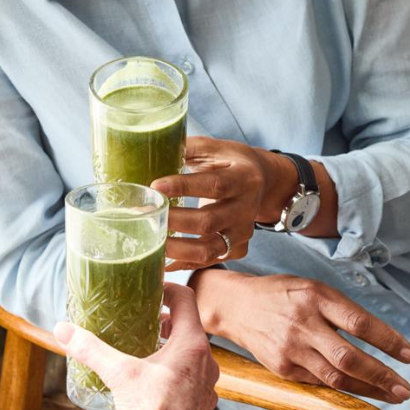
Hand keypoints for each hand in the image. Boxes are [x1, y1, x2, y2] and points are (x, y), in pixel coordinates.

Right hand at [54, 283, 219, 409]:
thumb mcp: (120, 375)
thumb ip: (93, 350)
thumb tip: (65, 331)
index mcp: (192, 344)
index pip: (187, 298)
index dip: (168, 289)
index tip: (151, 290)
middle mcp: (206, 360)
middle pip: (188, 325)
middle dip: (164, 321)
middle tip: (142, 319)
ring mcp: (207, 382)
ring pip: (190, 352)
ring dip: (170, 345)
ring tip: (145, 347)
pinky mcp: (201, 401)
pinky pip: (192, 375)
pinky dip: (175, 369)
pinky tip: (154, 378)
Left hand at [152, 136, 298, 269]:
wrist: (263, 182)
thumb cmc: (231, 162)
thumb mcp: (215, 149)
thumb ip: (189, 148)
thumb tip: (153, 145)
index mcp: (243, 178)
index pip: (214, 184)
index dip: (184, 186)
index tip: (155, 185)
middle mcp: (247, 208)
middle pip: (209, 222)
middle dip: (174, 221)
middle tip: (146, 215)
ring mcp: (243, 232)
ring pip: (210, 249)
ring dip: (177, 249)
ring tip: (151, 241)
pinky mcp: (238, 248)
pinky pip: (209, 261)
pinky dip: (184, 264)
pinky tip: (162, 260)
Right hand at [191, 270, 409, 403]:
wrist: (236, 305)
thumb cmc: (280, 294)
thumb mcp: (311, 288)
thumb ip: (340, 310)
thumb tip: (378, 336)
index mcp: (315, 297)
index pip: (360, 322)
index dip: (388, 340)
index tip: (409, 354)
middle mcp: (303, 323)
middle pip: (349, 356)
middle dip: (381, 376)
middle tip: (404, 388)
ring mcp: (291, 348)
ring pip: (336, 376)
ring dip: (368, 389)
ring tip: (390, 395)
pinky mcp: (282, 367)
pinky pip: (318, 382)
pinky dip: (343, 388)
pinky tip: (360, 390)